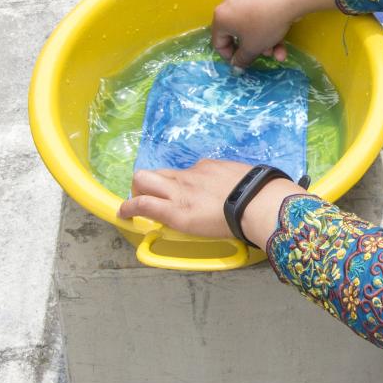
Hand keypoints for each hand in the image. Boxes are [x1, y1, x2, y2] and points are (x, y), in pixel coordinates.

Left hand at [120, 160, 300, 246]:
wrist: (257, 203)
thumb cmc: (259, 193)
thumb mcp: (241, 176)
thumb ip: (229, 180)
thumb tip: (229, 186)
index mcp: (206, 168)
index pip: (184, 173)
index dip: (177, 184)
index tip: (180, 195)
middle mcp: (189, 176)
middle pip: (155, 172)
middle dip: (146, 183)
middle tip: (147, 197)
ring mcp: (180, 192)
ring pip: (144, 181)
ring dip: (136, 192)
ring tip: (132, 206)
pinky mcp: (175, 211)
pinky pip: (144, 204)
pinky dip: (130, 208)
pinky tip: (124, 214)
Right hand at [210, 0, 335, 68]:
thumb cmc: (264, 25)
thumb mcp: (253, 48)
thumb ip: (242, 60)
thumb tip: (236, 65)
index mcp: (220, 18)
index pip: (218, 43)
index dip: (229, 57)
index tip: (242, 64)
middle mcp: (228, 5)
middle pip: (237, 34)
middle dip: (252, 49)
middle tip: (263, 56)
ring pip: (250, 27)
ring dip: (263, 42)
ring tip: (278, 51)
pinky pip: (258, 17)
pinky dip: (267, 29)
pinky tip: (282, 40)